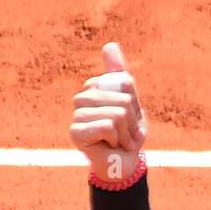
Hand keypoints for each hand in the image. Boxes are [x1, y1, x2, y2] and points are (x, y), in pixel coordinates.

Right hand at [69, 42, 148, 181]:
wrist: (124, 164)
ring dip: (126, 133)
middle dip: (132, 120)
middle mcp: (81, 99)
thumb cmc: (127, 135)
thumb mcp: (130, 102)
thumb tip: (109, 44)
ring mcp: (76, 115)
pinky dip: (117, 140)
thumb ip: (119, 75)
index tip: (129, 119)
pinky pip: (107, 126)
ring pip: (117, 114)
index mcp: (94, 88)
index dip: (134, 104)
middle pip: (122, 98)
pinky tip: (111, 146)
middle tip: (125, 133)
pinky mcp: (75, 132)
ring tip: (119, 141)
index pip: (124, 83)